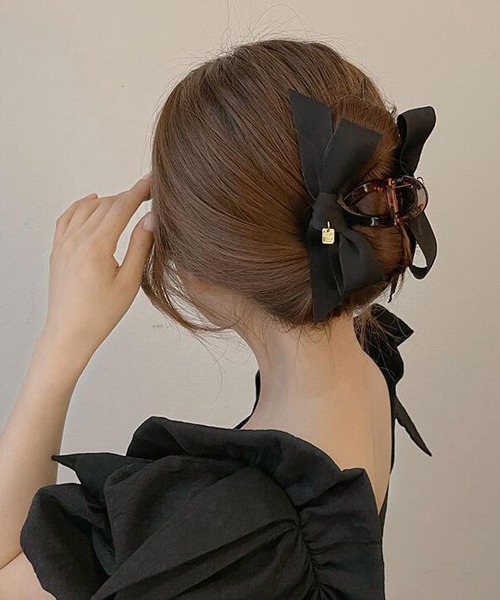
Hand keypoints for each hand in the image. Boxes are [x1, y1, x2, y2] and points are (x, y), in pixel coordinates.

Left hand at [41, 174, 153, 359]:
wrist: (70, 332)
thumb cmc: (100, 313)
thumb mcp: (129, 281)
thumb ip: (140, 246)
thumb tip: (151, 219)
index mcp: (97, 247)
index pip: (121, 208)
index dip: (138, 192)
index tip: (151, 183)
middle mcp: (77, 240)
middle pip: (105, 204)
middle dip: (126, 196)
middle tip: (145, 193)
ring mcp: (64, 243)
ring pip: (87, 208)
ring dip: (107, 200)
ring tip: (125, 201)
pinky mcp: (57, 249)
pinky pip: (67, 217)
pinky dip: (80, 205)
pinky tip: (91, 202)